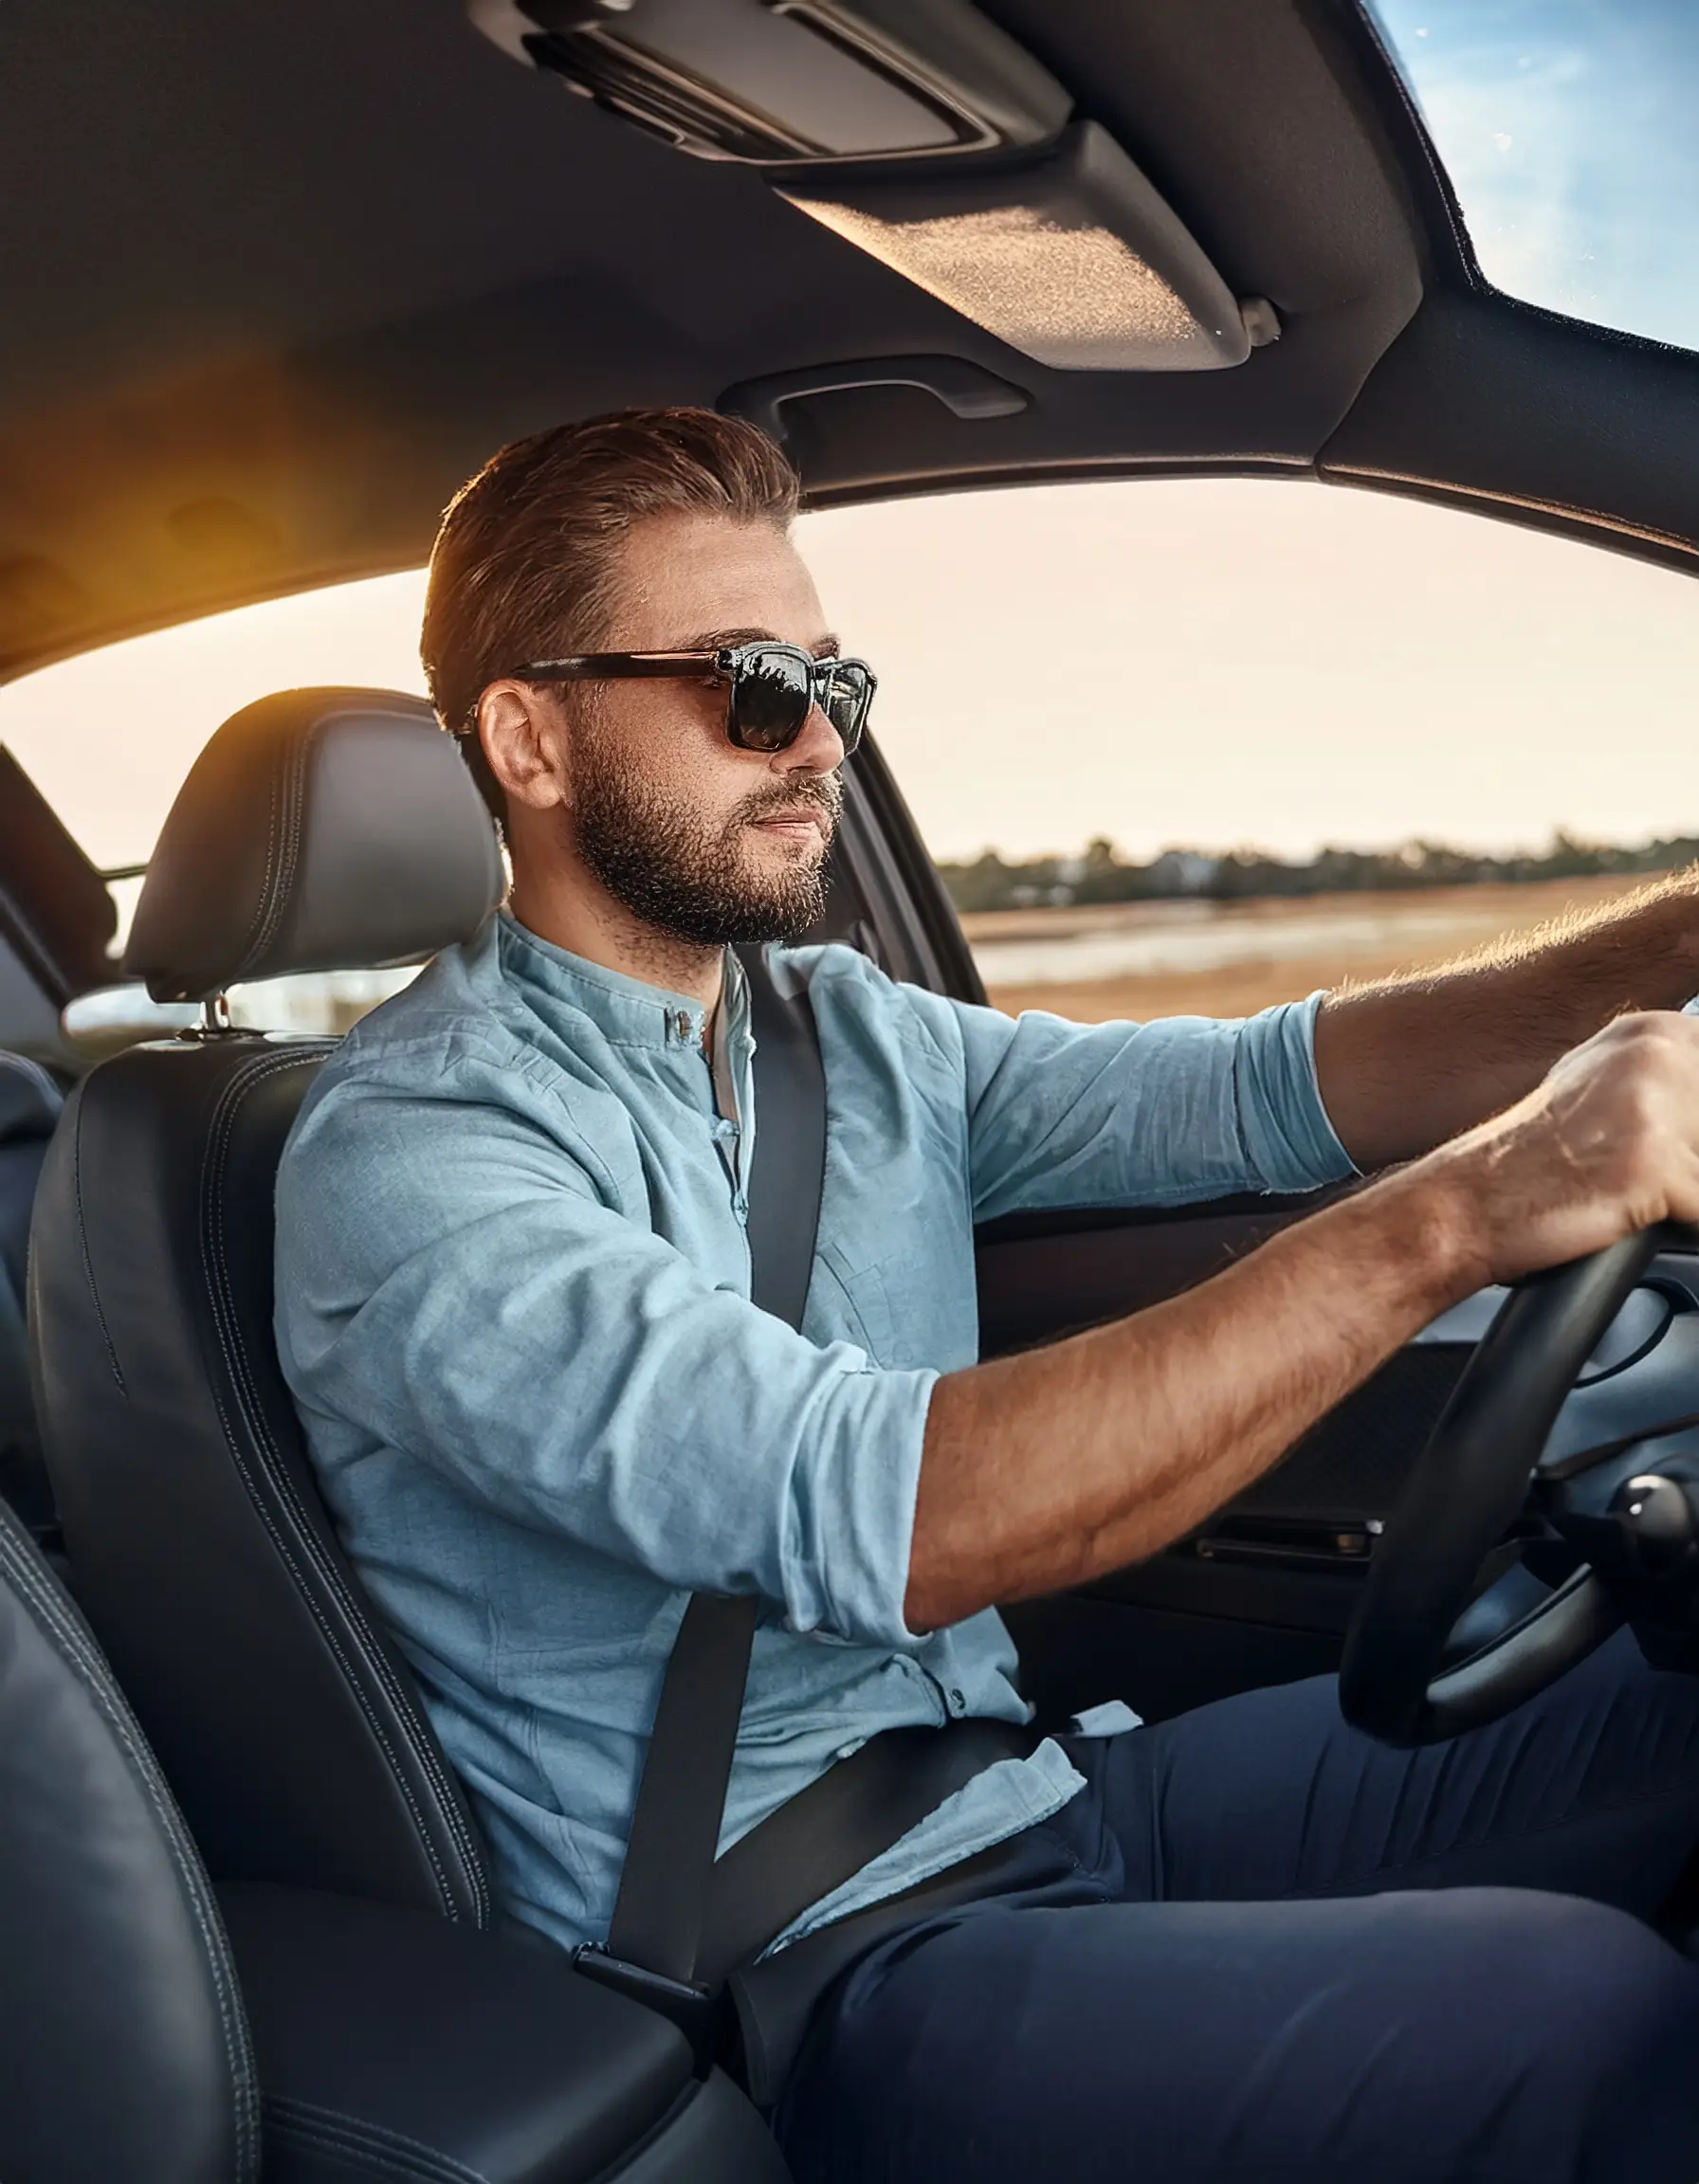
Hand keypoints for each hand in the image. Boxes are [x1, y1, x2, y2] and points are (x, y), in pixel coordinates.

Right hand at [1416, 1011, 1698, 1284]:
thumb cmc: (1521, 1163)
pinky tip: (1635, 1222)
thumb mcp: (1597, 1090)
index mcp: (1649, 1031)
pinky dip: (1685, 1230)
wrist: (1465, 1206)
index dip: (1690, 1132)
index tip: (1672, 1149)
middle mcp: (1656, 1055)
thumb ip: (1665, 1081)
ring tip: (1630, 1196)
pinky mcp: (1655, 1168)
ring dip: (1685, 1193)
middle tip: (1635, 1175)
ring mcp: (1655, 1108)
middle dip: (1689, 1161)